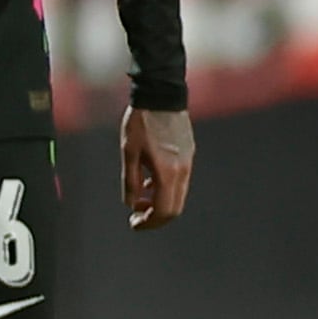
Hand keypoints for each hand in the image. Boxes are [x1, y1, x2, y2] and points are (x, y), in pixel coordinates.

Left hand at [122, 104, 193, 229]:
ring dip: (160, 202)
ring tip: (140, 197)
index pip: (164, 211)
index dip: (148, 222)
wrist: (161, 95)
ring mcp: (189, 162)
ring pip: (178, 195)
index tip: (134, 223)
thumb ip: (131, 181)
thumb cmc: (141, 122)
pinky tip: (150, 180)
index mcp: (168, 172)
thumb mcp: (129, 153)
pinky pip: (180, 181)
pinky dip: (166, 188)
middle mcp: (183, 170)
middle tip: (137, 216)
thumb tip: (131, 204)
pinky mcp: (189, 154)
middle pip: (174, 208)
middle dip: (155, 217)